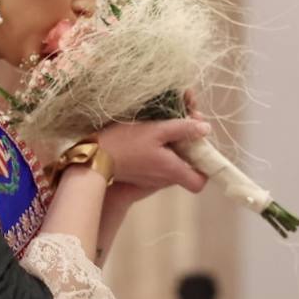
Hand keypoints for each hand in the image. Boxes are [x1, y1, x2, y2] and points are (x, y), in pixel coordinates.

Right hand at [95, 117, 209, 193]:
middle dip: (191, 142)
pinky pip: (159, 160)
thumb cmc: (124, 143)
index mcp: (172, 170)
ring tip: (172, 117)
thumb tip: (206, 129)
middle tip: (188, 117)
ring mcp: (151, 177)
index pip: (200, 182)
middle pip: (188, 166)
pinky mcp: (141, 171)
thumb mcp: (156, 130)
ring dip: (177, 141)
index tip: (202, 145)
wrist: (92, 157)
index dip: (206, 167)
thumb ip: (183, 129)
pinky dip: (163, 146)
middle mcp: (164, 178)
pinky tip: (156, 127)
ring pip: (173, 161)